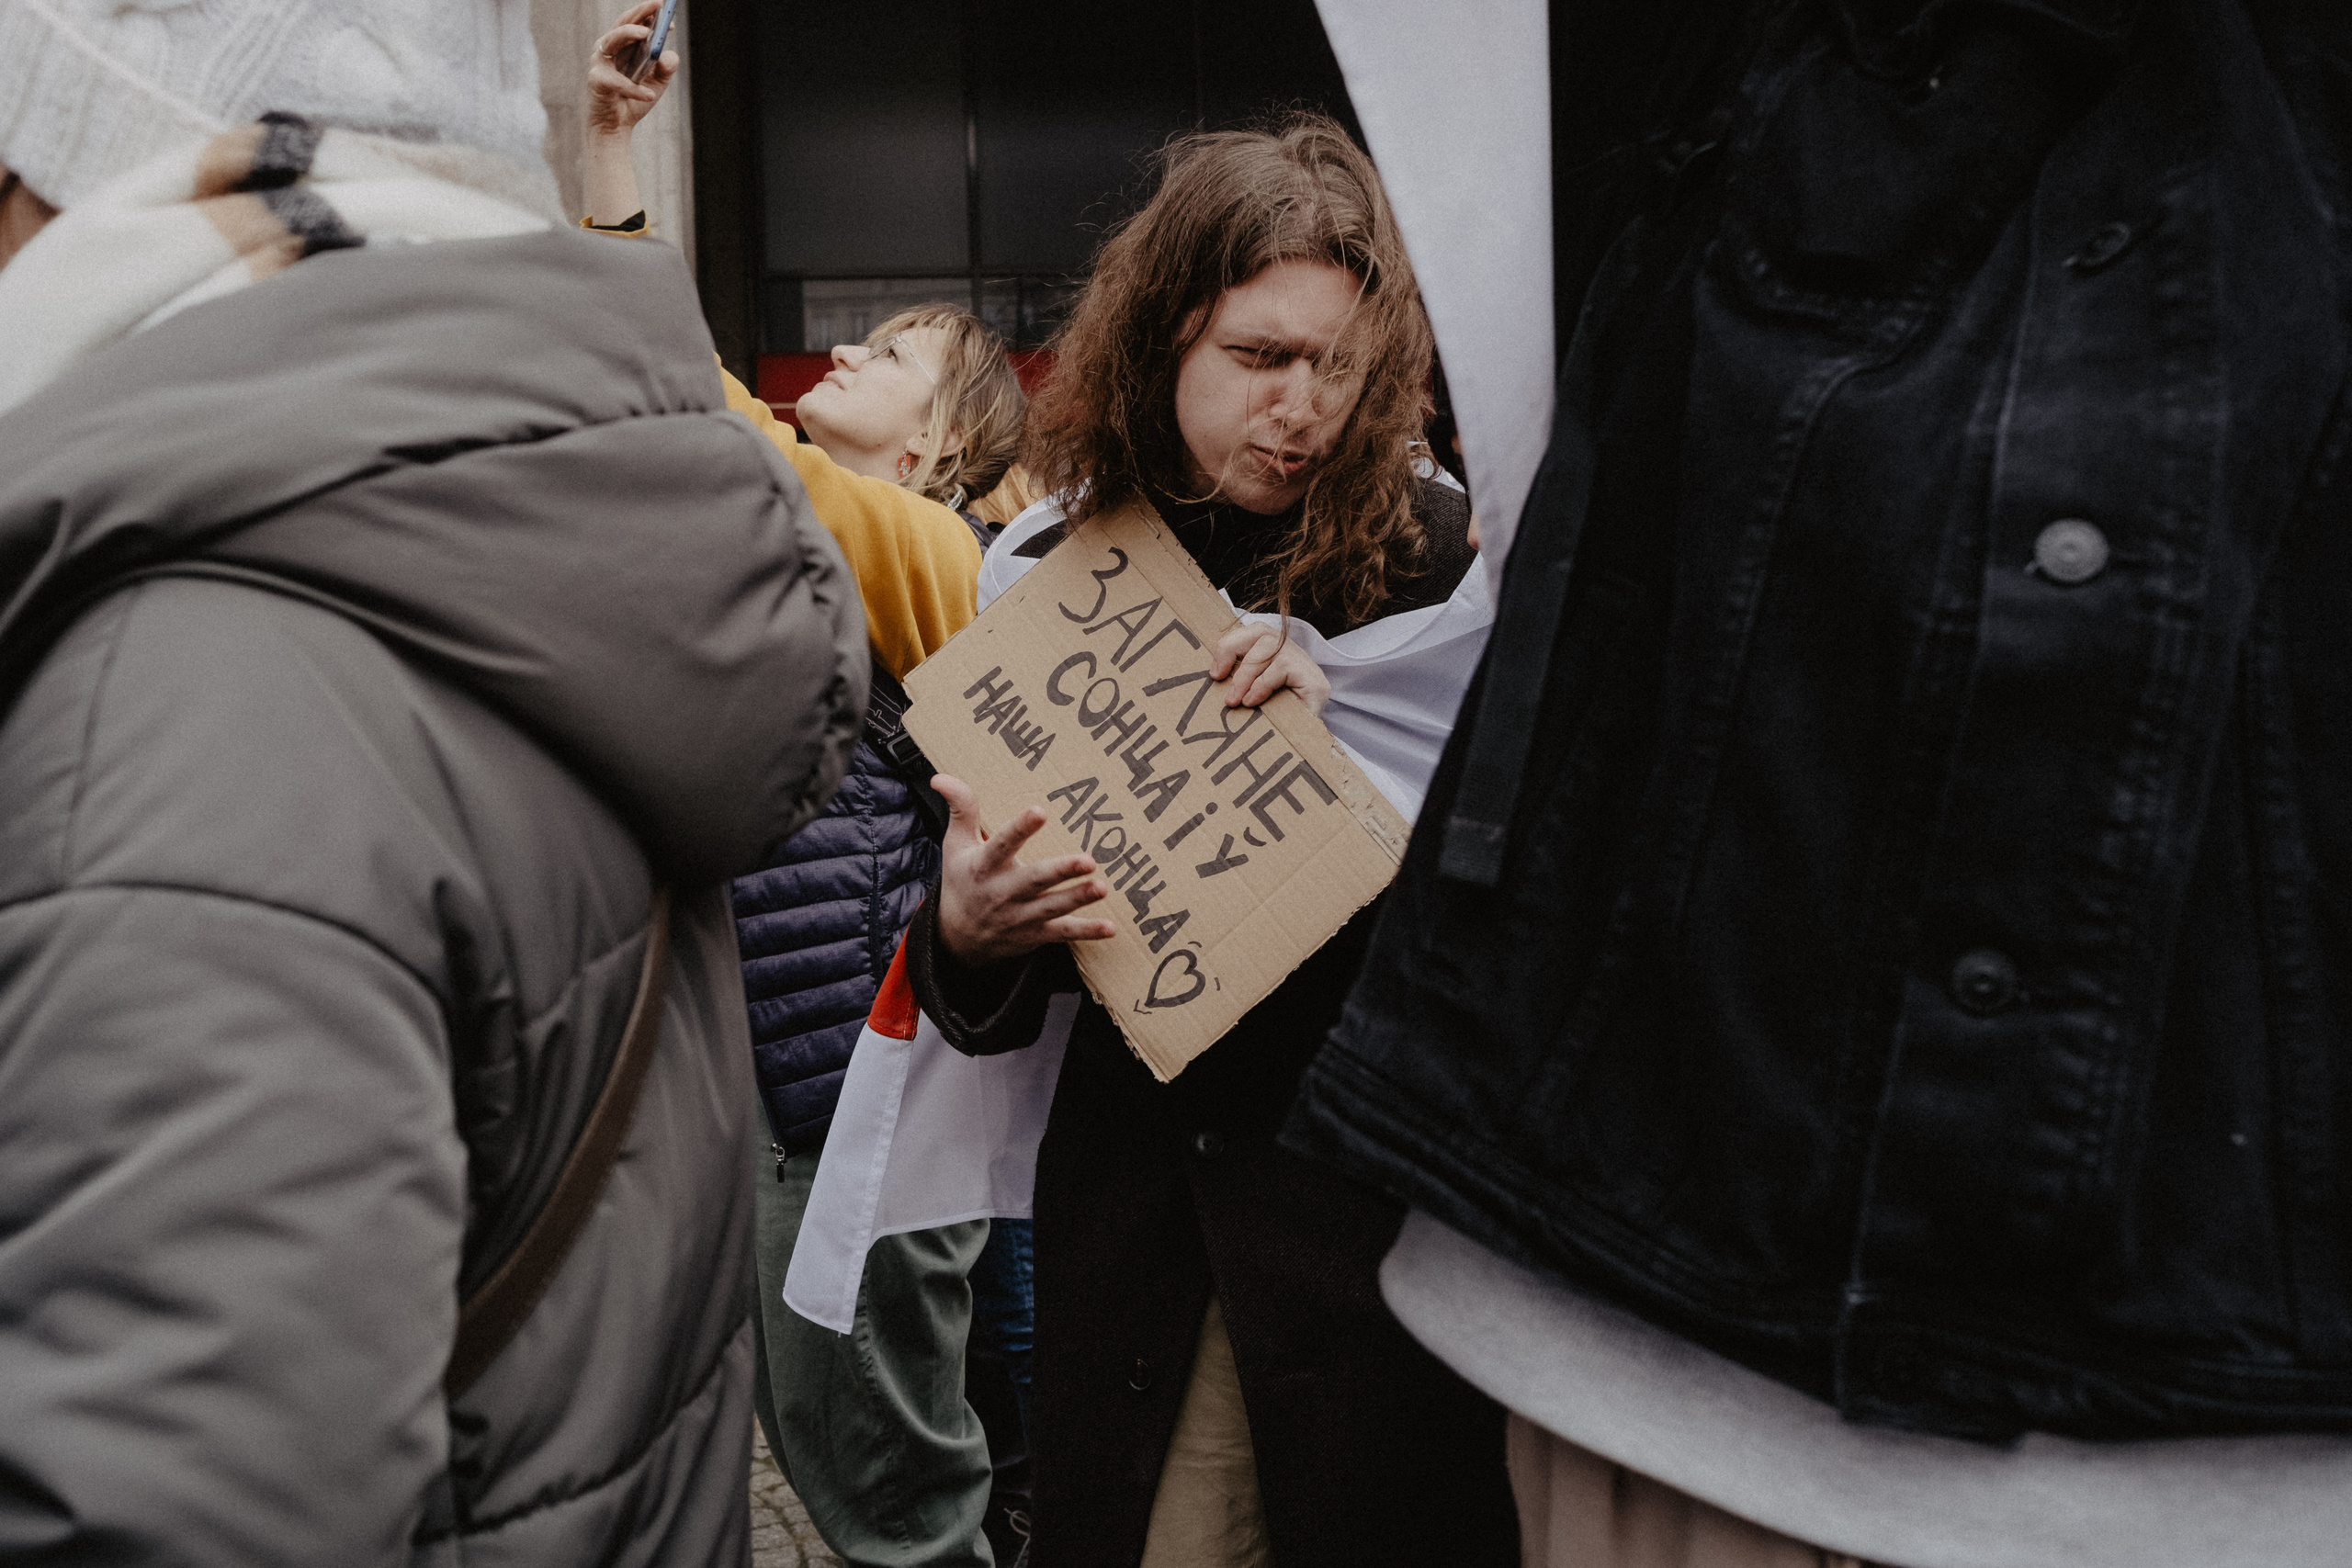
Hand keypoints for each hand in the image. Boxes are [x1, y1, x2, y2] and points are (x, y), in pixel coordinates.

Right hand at [586, 2, 676, 138]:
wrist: (615, 127)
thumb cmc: (633, 101)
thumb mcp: (657, 83)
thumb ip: (666, 67)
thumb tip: (667, 53)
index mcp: (622, 46)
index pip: (635, 23)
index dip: (649, 14)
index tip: (667, 11)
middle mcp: (609, 49)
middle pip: (623, 23)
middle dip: (640, 12)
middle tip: (658, 5)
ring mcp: (600, 63)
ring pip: (613, 40)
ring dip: (629, 34)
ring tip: (647, 34)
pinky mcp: (597, 82)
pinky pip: (618, 82)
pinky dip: (635, 89)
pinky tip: (650, 95)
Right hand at [935, 776, 1117, 965]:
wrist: (956, 939)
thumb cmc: (962, 881)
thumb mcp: (955, 845)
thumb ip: (960, 808)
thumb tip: (940, 777)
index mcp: (984, 866)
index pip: (1001, 844)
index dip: (1019, 829)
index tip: (1040, 811)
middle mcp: (1002, 892)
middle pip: (1033, 880)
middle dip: (1060, 871)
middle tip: (1088, 860)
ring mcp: (1020, 916)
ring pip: (1051, 907)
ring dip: (1078, 898)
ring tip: (1102, 886)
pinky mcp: (1035, 934)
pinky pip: (1063, 933)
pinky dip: (1086, 932)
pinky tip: (1110, 927)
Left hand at [1210, 621, 1330, 714]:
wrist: (1306, 750)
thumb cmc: (1274, 722)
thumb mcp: (1252, 696)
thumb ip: (1239, 682)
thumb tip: (1212, 676)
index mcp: (1277, 653)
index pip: (1254, 631)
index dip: (1229, 646)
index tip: (1215, 674)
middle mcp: (1294, 653)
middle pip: (1261, 634)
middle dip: (1235, 660)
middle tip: (1226, 695)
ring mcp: (1307, 666)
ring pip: (1270, 647)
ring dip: (1246, 675)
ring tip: (1237, 701)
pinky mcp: (1315, 682)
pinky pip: (1283, 667)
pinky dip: (1262, 684)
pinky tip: (1253, 701)